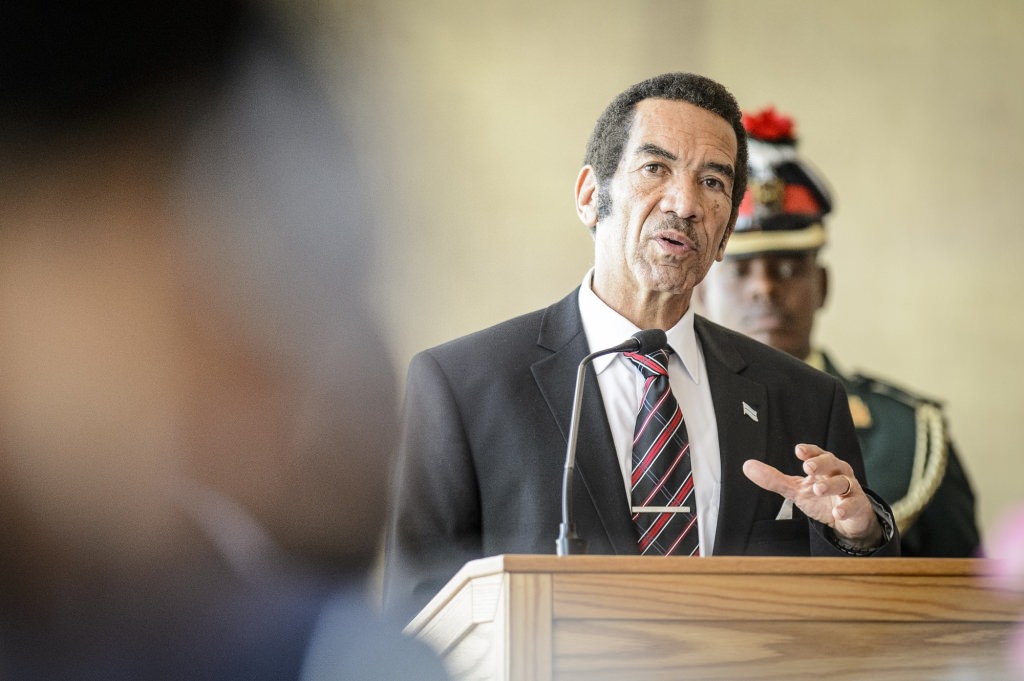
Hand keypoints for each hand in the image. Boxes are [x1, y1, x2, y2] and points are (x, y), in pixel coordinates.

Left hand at [742, 444, 882, 548]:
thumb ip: (774, 479)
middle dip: (820, 463)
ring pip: (844, 482)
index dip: (809, 451)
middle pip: (832, 463)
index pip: (817, 454)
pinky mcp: (858, 506)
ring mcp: (850, 489)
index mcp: (823, 466)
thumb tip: (747, 466)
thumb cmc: (821, 498)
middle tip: (808, 467)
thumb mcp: (796, 489)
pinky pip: (854, 504)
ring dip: (831, 485)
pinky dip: (846, 508)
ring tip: (818, 488)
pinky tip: (837, 512)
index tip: (799, 450)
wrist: (847, 520)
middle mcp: (838, 473)